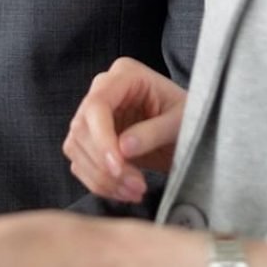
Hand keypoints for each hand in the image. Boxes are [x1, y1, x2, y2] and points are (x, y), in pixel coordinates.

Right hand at [63, 59, 186, 203]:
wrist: (189, 131)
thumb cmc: (190, 117)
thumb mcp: (181, 121)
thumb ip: (154, 132)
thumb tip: (123, 149)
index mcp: (125, 75)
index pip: (97, 105)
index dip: (102, 139)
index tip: (118, 167)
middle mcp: (102, 90)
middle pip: (82, 129)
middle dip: (105, 165)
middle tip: (137, 187)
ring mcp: (92, 115)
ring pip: (77, 148)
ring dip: (102, 178)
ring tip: (135, 192)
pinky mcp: (90, 140)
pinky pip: (80, 163)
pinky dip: (100, 183)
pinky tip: (125, 191)